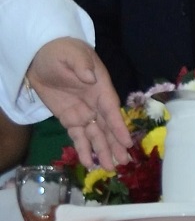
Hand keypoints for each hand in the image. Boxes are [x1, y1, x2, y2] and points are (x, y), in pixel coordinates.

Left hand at [25, 38, 131, 169]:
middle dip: (114, 144)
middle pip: (107, 126)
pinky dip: (83, 149)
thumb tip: (89, 78)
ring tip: (109, 168)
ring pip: (95, 135)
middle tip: (122, 162)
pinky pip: (78, 136)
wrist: (42, 56)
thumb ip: (80, 64)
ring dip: (102, 151)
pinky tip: (88, 162)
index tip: (127, 142)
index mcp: (99, 87)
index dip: (118, 126)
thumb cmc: (61, 51)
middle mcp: (95, 103)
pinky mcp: (69, 119)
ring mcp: (83, 112)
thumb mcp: (71, 54)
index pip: (111, 109)